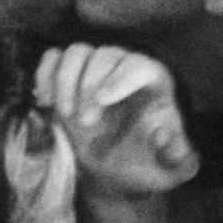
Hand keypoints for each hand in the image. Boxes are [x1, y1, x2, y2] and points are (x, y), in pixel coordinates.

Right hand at [34, 44, 196, 198]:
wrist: (118, 171)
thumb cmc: (149, 163)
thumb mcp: (172, 168)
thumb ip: (177, 155)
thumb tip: (162, 132)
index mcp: (156, 83)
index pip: (139, 66)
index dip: (120, 78)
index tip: (101, 101)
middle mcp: (125, 68)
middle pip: (105, 56)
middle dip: (89, 87)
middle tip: (85, 122)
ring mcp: (94, 69)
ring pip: (77, 52)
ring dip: (65, 79)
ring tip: (65, 112)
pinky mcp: (68, 76)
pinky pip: (53, 57)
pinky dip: (44, 74)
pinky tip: (45, 101)